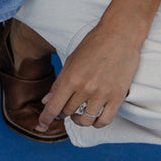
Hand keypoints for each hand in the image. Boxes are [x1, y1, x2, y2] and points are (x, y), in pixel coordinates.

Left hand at [36, 0, 160, 130]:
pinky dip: (96, 123)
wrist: (119, 35)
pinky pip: (104, 121)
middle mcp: (86, 88)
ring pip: (85, 120)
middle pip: (68, 112)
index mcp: (71, 77)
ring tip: (78, 113)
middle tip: (64, 109)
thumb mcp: (71, 61)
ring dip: (78, 120)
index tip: (41, 124)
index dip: (45, 118)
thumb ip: (59, 83)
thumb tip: (46, 101)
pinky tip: (93, 117)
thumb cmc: (93, 45)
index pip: (54, 106)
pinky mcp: (118, 97)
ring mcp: (102, 94)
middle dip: (63, 113)